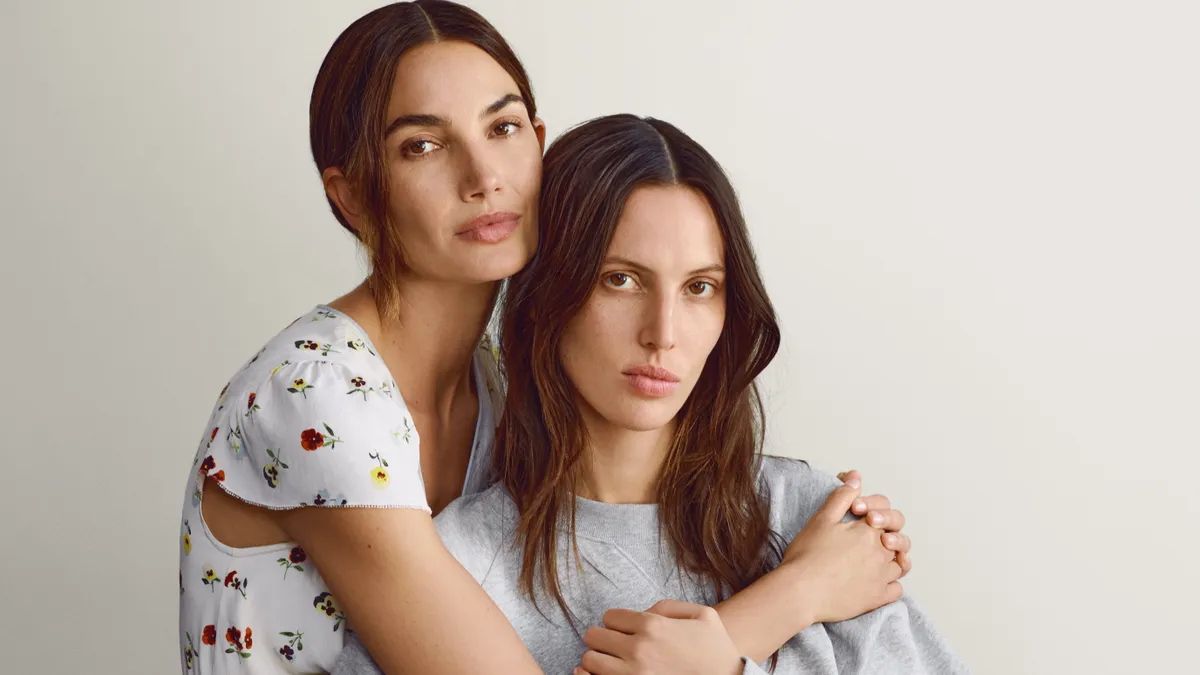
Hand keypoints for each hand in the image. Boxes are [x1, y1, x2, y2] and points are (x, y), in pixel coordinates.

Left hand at [575, 600, 741, 674]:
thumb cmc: (717, 651)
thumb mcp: (703, 615)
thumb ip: (668, 606)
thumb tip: (644, 610)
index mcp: (652, 626)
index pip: (609, 617)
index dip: (617, 623)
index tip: (626, 631)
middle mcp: (638, 649)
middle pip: (594, 637)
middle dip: (603, 639)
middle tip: (616, 646)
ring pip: (589, 661)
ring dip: (599, 660)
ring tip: (614, 663)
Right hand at [781, 477, 903, 624]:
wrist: (801, 592)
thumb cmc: (807, 556)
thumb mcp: (822, 519)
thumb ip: (842, 497)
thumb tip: (856, 478)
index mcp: (869, 531)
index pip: (884, 511)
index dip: (872, 510)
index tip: (857, 514)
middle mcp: (881, 553)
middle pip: (896, 537)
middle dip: (884, 534)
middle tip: (865, 538)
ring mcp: (882, 577)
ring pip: (899, 564)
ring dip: (892, 558)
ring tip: (875, 557)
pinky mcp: (877, 598)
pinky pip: (897, 589)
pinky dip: (892, 583)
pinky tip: (879, 579)